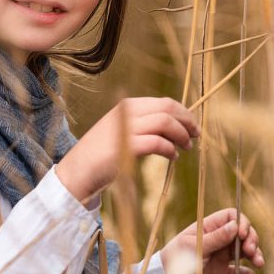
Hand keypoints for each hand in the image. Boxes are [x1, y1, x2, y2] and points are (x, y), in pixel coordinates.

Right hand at [55, 97, 198, 202]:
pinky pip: (157, 142)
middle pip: (168, 108)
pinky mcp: (125, 147)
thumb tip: (175, 125)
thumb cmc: (102, 154)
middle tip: (196, 135)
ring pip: (165, 122)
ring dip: (181, 135)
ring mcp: (125, 128)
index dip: (184, 113)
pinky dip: (170, 149)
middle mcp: (127, 112)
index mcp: (127, 106)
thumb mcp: (122, 131)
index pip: (164, 102)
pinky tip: (173, 157)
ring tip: (186, 148)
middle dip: (187, 121)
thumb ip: (143, 125)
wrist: (78, 171)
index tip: (192, 126)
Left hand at [160, 208, 263, 273]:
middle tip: (251, 251)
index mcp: (208, 228)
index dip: (242, 223)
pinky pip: (239, 272)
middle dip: (252, 240)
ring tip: (258, 263)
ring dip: (255, 255)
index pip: (232, 217)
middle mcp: (217, 240)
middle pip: (243, 234)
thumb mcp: (193, 247)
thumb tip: (236, 226)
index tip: (242, 235)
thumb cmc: (174, 261)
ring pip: (244, 252)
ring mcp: (220, 257)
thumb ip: (215, 238)